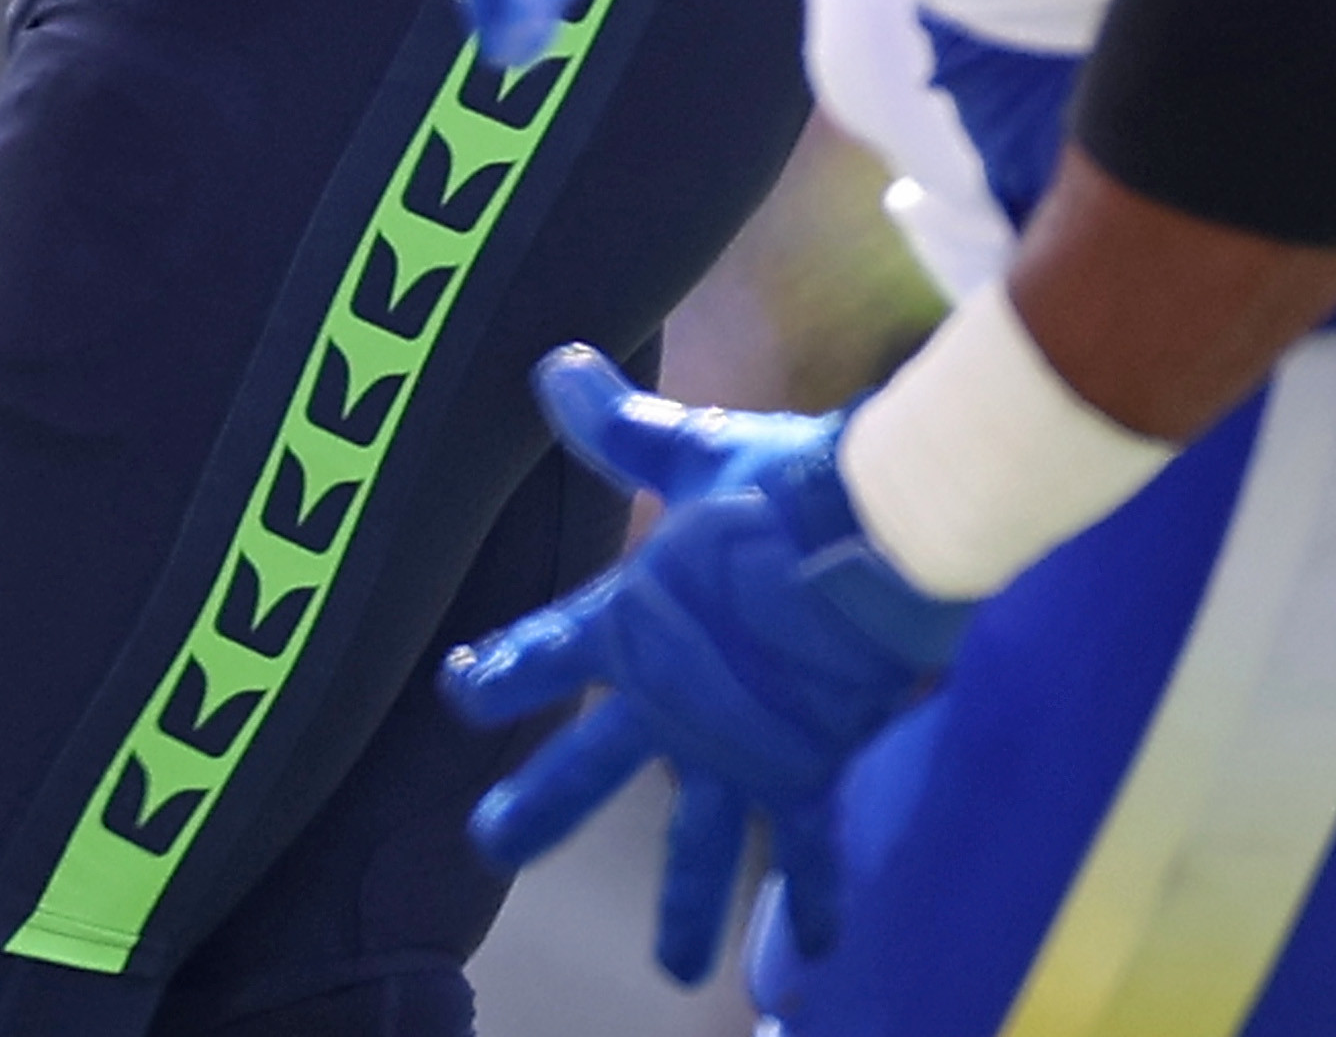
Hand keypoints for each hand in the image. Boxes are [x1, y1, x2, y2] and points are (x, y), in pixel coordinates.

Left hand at [445, 350, 970, 985]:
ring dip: (684, 909)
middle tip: (486, 845)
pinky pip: (808, 852)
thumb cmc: (782, 492)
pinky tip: (818, 953)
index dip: (497, 676)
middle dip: (536, 809)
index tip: (459, 697)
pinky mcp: (806, 772)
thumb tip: (550, 364)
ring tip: (671, 970)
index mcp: (632, 626)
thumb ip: (619, 428)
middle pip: (588, 768)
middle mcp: (670, 704)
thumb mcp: (690, 455)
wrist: (876, 544)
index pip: (541, 654)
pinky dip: (815, 901)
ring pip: (698, 844)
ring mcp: (736, 750)